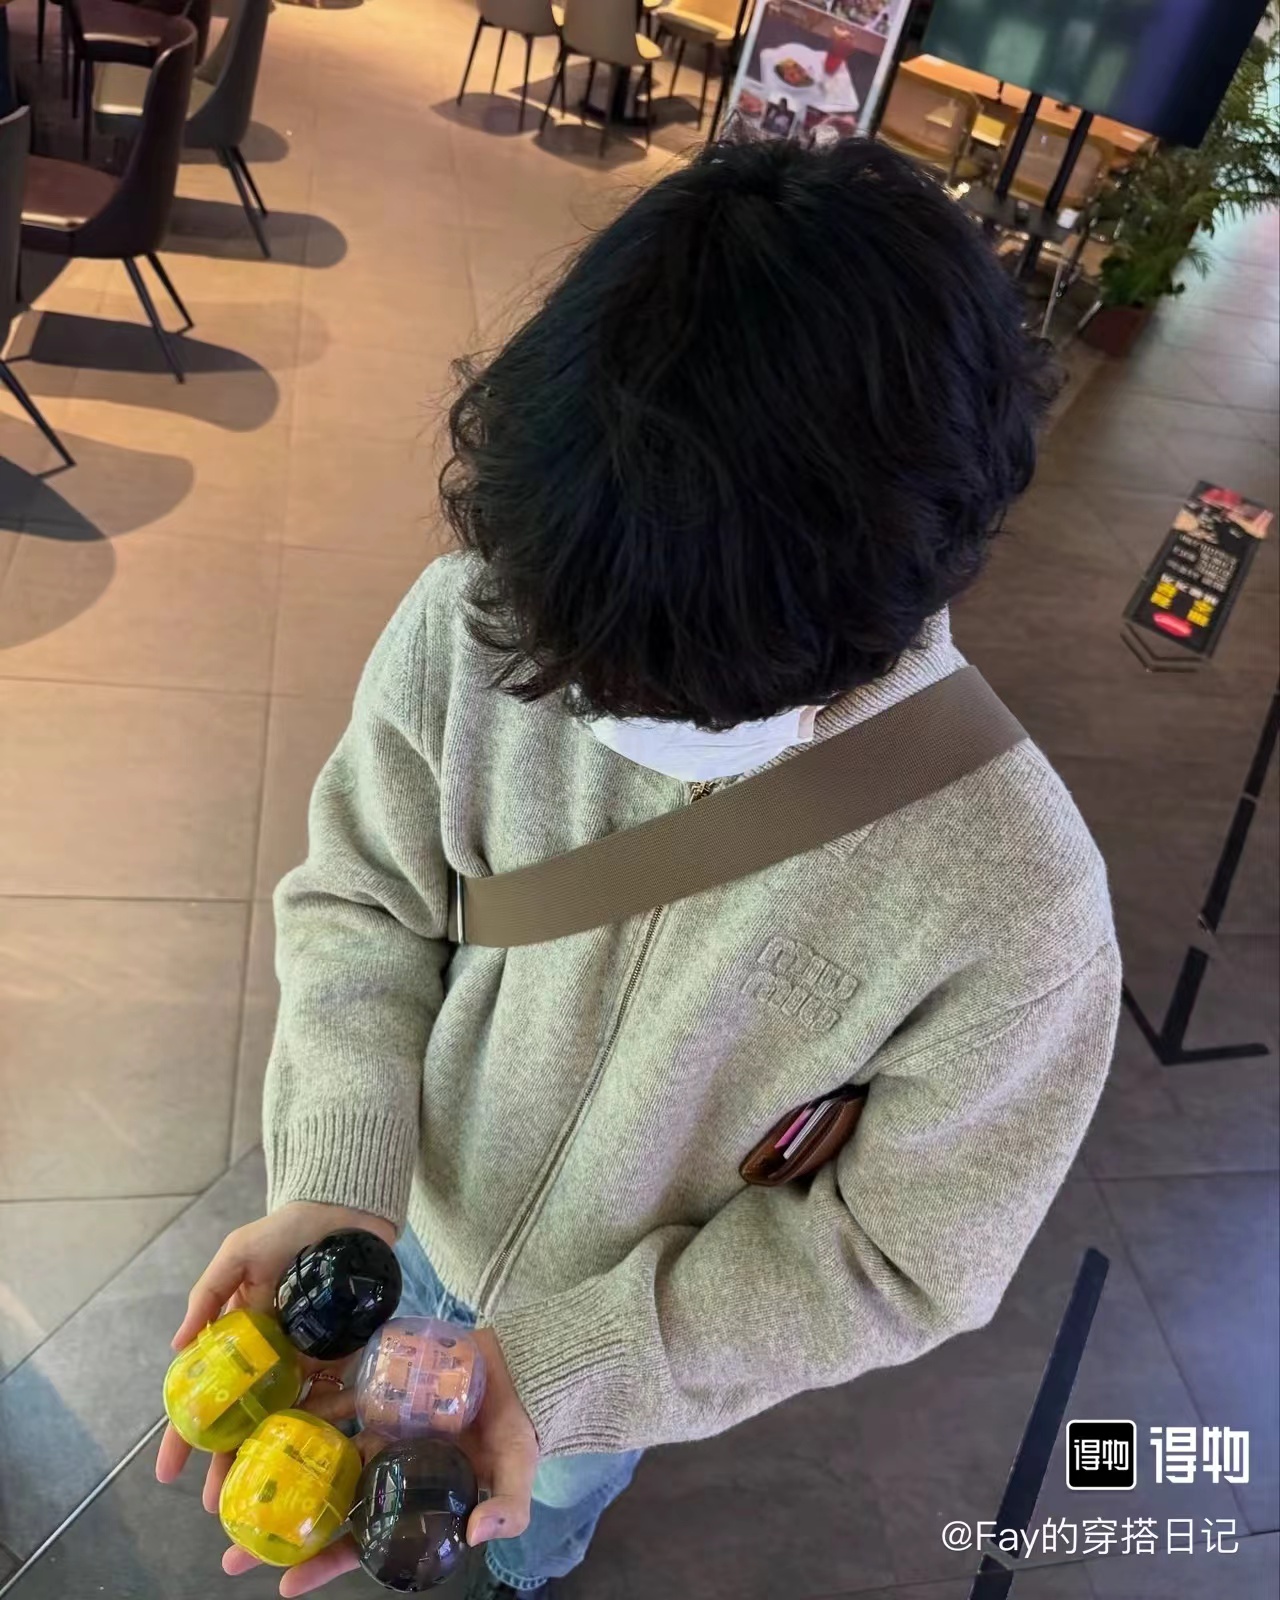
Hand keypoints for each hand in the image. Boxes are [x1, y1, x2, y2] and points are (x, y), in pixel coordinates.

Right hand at [155, 1201, 396, 1510]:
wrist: (342, 1214)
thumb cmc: (284, 1232)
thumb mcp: (237, 1255)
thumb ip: (208, 1295)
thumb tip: (177, 1346)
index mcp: (240, 1341)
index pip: (205, 1396)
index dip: (184, 1434)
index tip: (166, 1472)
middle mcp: (270, 1360)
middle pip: (243, 1420)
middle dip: (225, 1462)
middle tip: (213, 1504)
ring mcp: (307, 1362)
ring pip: (284, 1420)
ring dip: (269, 1457)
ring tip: (257, 1496)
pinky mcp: (345, 1357)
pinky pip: (334, 1397)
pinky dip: (324, 1426)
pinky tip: (312, 1459)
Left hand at [219, 1328, 540, 1596]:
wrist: (520, 1366)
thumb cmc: (516, 1428)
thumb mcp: (518, 1470)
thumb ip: (507, 1506)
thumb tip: (477, 1535)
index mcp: (406, 1492)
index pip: (359, 1536)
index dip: (324, 1561)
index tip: (284, 1586)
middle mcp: (381, 1462)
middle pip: (323, 1498)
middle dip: (280, 1525)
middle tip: (230, 1548)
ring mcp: (374, 1422)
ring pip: (317, 1446)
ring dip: (276, 1461)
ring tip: (228, 1481)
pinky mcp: (375, 1381)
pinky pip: (333, 1392)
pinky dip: (303, 1402)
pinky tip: (268, 1409)